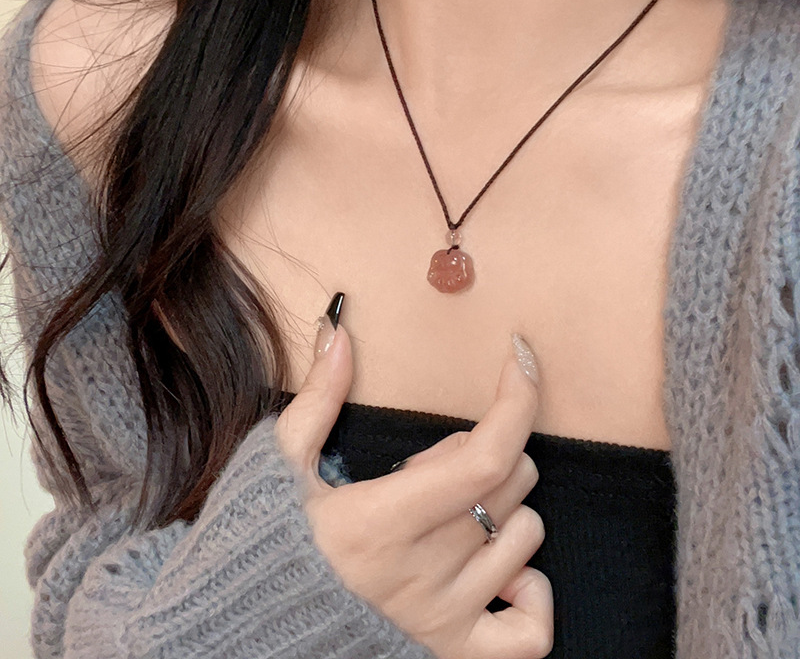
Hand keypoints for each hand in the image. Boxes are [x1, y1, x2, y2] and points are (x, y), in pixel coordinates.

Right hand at [274, 298, 552, 658]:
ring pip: (525, 535)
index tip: (519, 357)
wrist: (248, 631)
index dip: (517, 401)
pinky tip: (499, 569)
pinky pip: (531, 630)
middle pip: (510, 482)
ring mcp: (442, 619)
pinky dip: (529, 590)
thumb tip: (337, 333)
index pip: (484, 457)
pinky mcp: (452, 653)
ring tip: (449, 511)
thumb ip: (316, 398)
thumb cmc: (265, 544)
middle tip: (436, 460)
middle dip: (489, 446)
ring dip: (503, 505)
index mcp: (380, 521)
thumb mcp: (281, 465)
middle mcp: (421, 574)